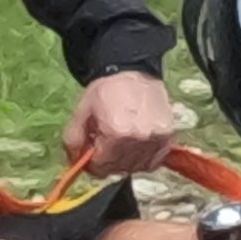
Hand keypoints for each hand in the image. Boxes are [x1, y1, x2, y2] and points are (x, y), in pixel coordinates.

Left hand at [66, 71, 184, 181]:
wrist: (132, 70)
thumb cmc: (106, 90)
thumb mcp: (81, 112)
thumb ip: (73, 140)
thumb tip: (75, 163)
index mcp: (116, 133)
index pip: (101, 167)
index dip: (92, 163)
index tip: (91, 153)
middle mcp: (139, 139)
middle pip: (119, 169)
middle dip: (107, 160)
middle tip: (104, 143)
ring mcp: (156, 139)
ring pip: (136, 167)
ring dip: (125, 161)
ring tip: (120, 141)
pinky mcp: (167, 137)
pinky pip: (153, 162)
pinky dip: (143, 159)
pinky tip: (135, 145)